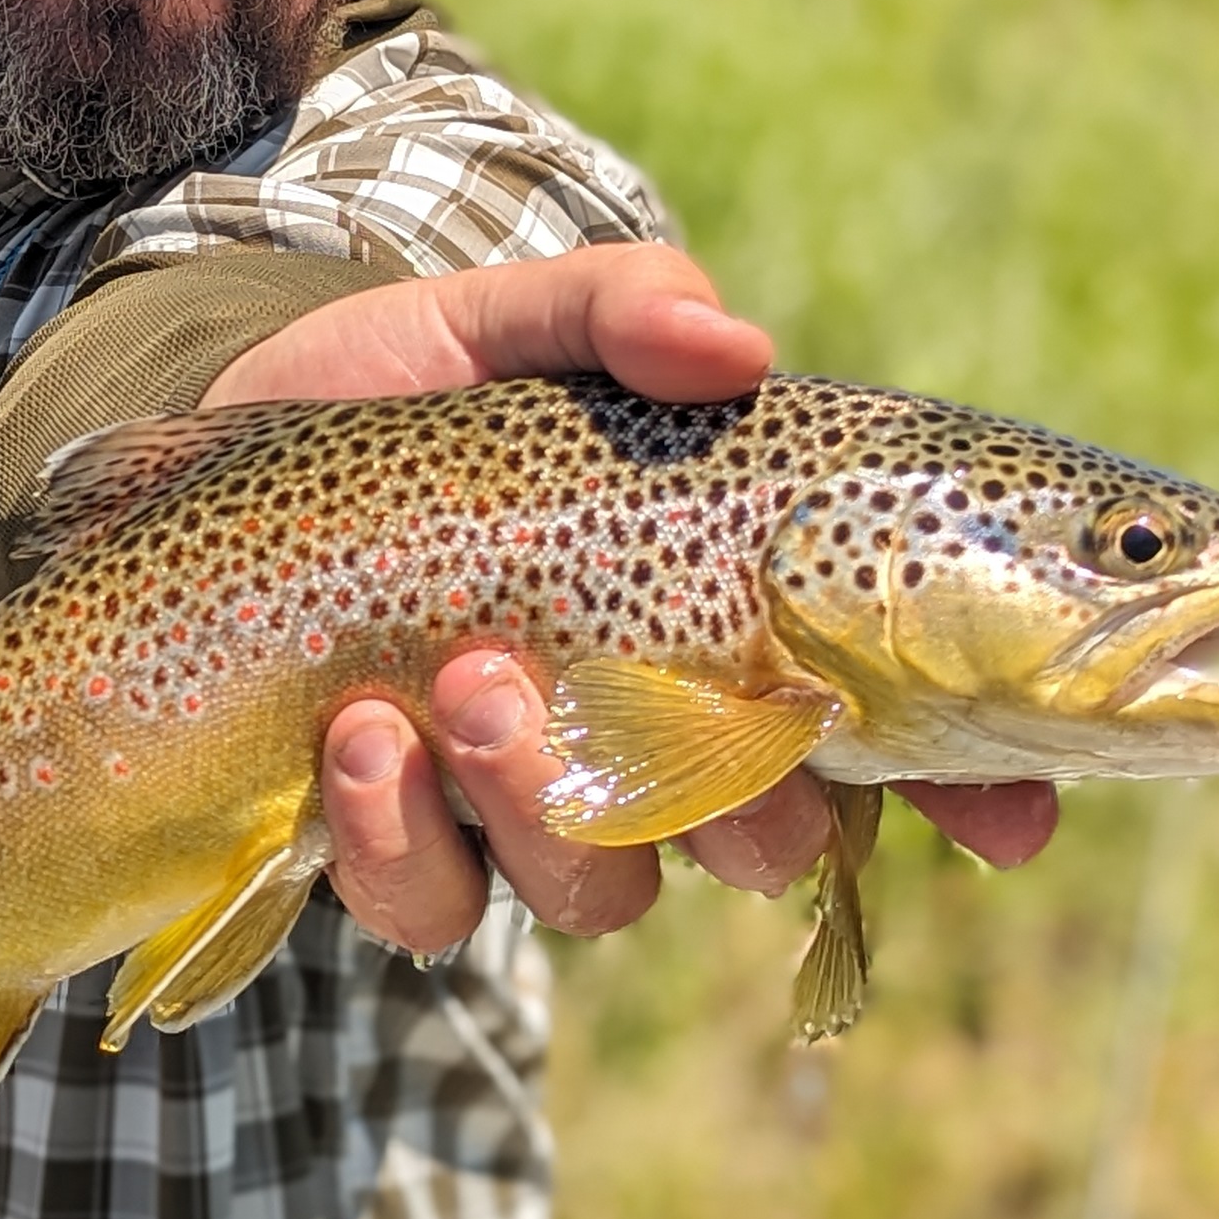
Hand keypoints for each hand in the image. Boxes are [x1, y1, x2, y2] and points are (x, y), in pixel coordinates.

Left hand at [208, 246, 1057, 945]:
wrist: (212, 444)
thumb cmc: (402, 391)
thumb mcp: (512, 324)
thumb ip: (626, 313)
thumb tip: (736, 345)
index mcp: (723, 619)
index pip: (894, 729)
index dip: (972, 788)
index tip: (1005, 824)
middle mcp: (645, 734)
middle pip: (766, 842)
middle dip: (738, 807)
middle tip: (645, 704)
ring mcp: (522, 805)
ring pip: (603, 891)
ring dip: (545, 801)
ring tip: (462, 685)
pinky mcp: (394, 847)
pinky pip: (436, 905)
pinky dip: (405, 834)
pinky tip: (358, 735)